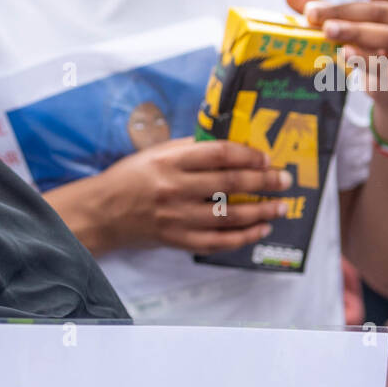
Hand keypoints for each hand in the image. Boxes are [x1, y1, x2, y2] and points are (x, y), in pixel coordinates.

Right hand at [59, 137, 293, 255]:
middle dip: (264, 182)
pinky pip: (217, 241)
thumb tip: (229, 145)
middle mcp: (174, 189)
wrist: (102, 213)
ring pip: (229, 216)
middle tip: (285, 180)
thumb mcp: (155, 153)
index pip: (219, 154)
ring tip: (280, 207)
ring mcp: (176, 217)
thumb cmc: (129, 178)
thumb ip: (190, 148)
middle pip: (230, 184)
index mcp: (169, 162)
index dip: (248, 155)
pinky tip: (259, 229)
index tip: (266, 158)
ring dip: (260, 211)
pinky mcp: (177, 240)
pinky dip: (242, 237)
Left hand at [287, 0, 387, 139]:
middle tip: (312, 14)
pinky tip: (344, 53)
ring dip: (354, 31)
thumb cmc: (371, 48)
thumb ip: (324, 11)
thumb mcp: (349, 26)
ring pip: (385, 35)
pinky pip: (385, 64)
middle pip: (376, 10)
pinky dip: (364, 58)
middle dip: (342, 11)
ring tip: (327, 30)